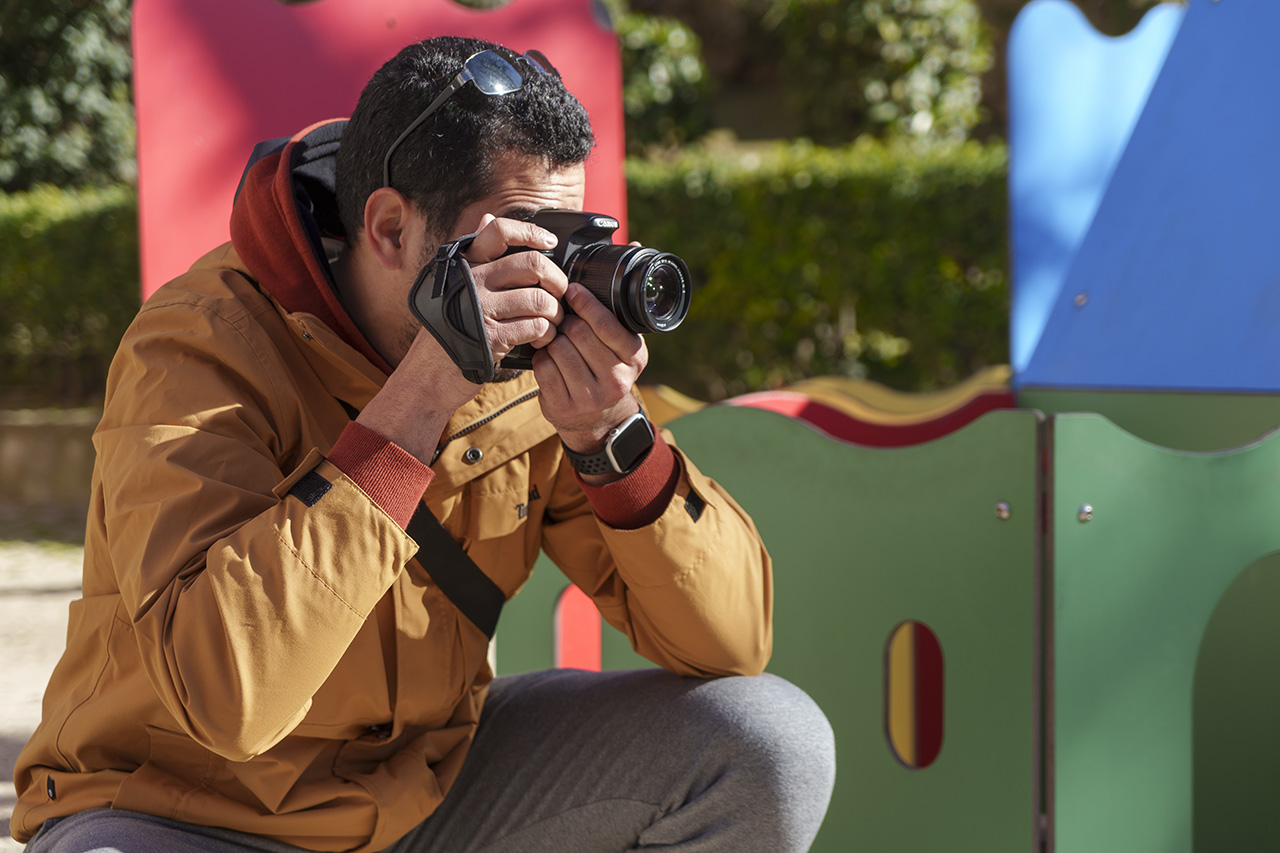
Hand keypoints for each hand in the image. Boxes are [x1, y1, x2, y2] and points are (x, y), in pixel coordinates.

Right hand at [356, 215, 569, 463]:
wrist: (428, 376)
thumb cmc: (449, 330)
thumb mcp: (454, 286)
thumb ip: (476, 255)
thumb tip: (487, 218)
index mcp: (464, 264)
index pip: (499, 232)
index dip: (530, 232)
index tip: (550, 240)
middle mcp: (471, 281)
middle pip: (532, 264)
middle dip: (557, 280)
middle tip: (561, 294)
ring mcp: (480, 309)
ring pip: (539, 298)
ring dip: (555, 313)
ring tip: (553, 322)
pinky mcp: (491, 337)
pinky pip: (536, 327)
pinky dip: (547, 334)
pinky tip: (542, 340)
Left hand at [533, 281, 647, 477]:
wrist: (598, 422)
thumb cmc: (606, 367)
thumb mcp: (622, 341)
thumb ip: (619, 302)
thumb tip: (635, 244)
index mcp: (635, 357)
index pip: (609, 326)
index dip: (588, 305)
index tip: (574, 290)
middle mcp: (617, 380)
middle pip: (579, 334)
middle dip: (567, 322)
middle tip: (562, 317)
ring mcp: (590, 397)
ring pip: (559, 349)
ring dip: (552, 340)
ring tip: (556, 339)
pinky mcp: (564, 407)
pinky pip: (543, 368)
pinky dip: (541, 359)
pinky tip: (548, 359)